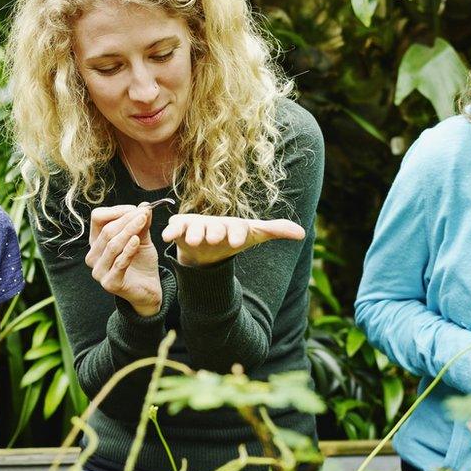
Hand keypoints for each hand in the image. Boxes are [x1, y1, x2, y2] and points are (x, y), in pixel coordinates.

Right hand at [85, 204, 161, 315]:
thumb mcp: (142, 238)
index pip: (98, 218)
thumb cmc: (141, 262)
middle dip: (126, 219)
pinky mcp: (110, 283)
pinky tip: (136, 240)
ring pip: (112, 245)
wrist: (149, 289)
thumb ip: (141, 224)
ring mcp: (99, 271)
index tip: (137, 209)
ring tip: (143, 221)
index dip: (116, 211)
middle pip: (107, 231)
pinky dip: (128, 250)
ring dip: (129, 231)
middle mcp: (93, 256)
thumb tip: (145, 205)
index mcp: (96, 242)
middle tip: (144, 212)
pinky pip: (119, 263)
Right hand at [161, 214, 304, 266]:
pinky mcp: (181, 230)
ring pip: (194, 228)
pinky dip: (170, 231)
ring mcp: (196, 226)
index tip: (239, 241)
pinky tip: (167, 237)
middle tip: (214, 237)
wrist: (207, 247)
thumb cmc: (232, 238)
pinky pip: (175, 229)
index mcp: (233, 225)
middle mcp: (214, 223)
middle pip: (214, 226)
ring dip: (193, 232)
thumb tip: (303, 233)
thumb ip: (276, 231)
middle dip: (214, 230)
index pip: (237, 228)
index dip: (238, 233)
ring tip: (193, 239)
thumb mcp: (254, 235)